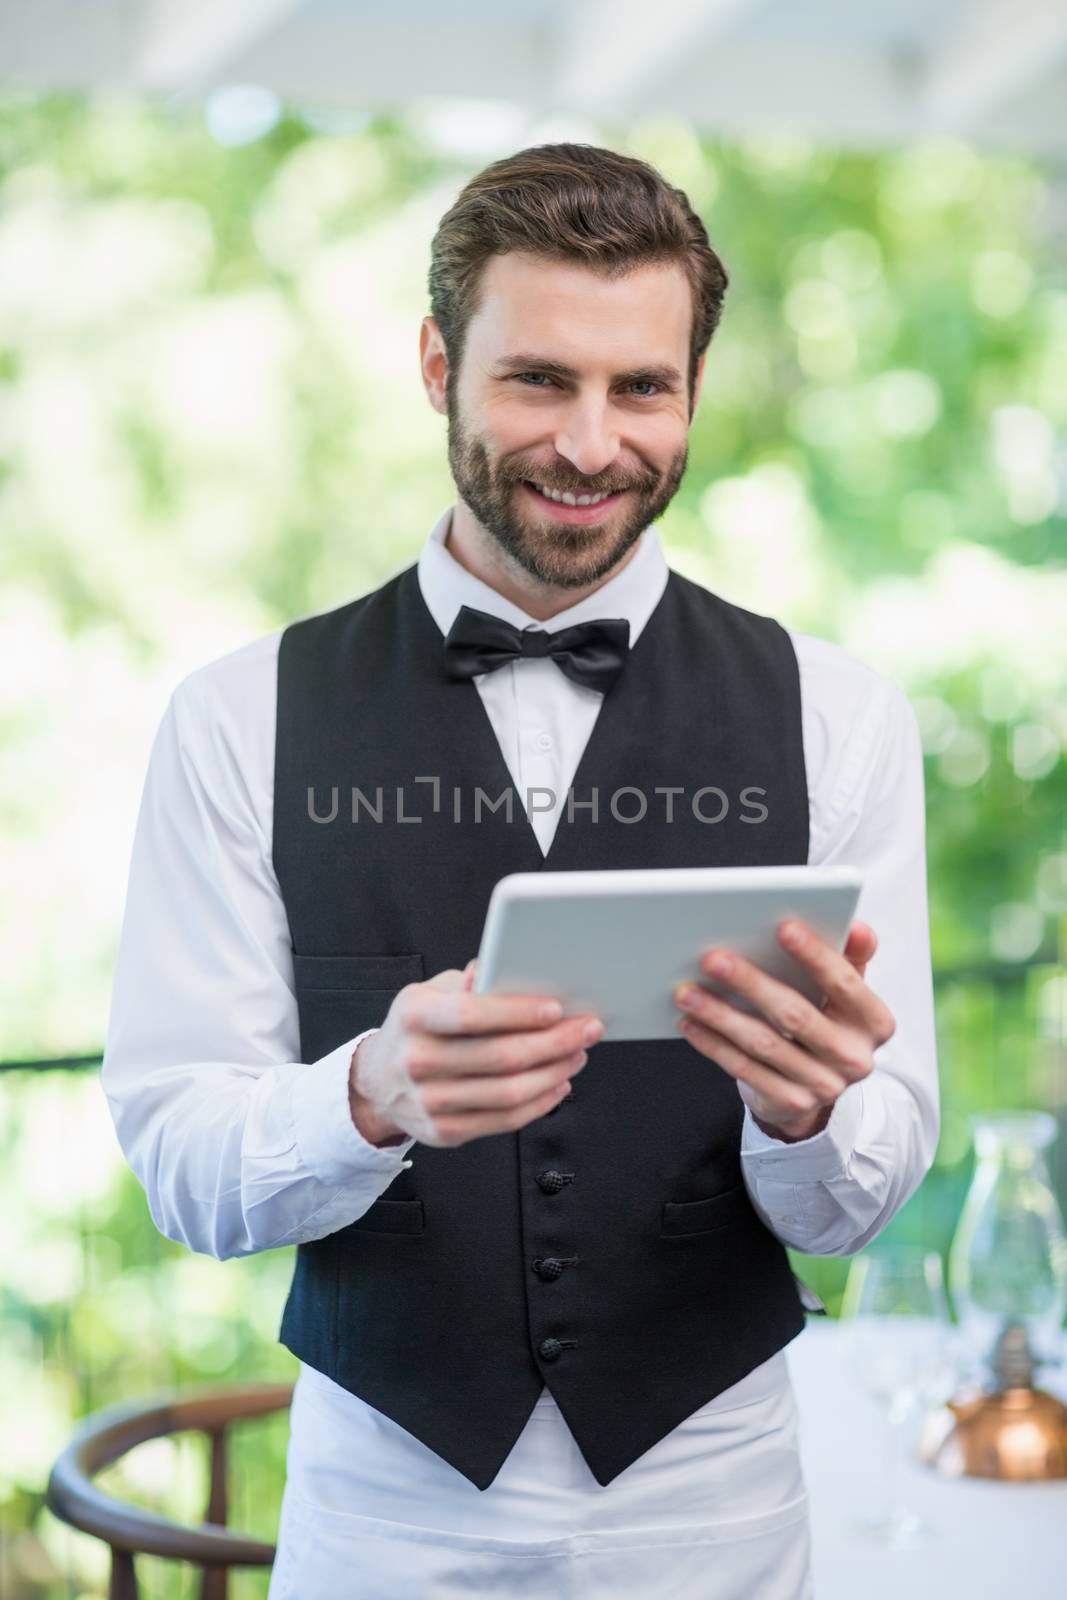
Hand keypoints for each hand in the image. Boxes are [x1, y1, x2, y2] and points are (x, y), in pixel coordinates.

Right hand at [349, 959, 601, 1148]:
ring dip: (554, 1072)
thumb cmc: (416, 1029)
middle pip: (501, 1057)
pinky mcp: (444, 1132)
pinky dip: (541, 1102)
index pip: (472, 1015)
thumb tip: (506, 970)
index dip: (518, 1013)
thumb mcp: (429, 992)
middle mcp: (417, 1061)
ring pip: (510, 1092)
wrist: (378, 1084)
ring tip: (577, 1054)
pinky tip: (558, 1083)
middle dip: (554, 1043)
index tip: (557, 1009)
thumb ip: (467, 982)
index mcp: (414, 1016)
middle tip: (586, 1029)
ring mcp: (430, 1102)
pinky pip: (505, 1120)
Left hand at [671, 919, 895, 1140]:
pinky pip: (745, 1070)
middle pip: (795, 1015)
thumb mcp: (845, 991)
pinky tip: (691, 1023)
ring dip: (720, 1014)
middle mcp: (854, 1057)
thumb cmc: (826, 1021)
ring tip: (687, 992)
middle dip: (750, 983)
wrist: (815, 1088)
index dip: (815, 955)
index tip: (783, 927)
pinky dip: (714, 1044)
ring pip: (763, 1044)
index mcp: (873, 1021)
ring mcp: (824, 1086)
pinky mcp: (792, 1103)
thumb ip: (850, 955)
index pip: (844, 983)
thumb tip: (856, 927)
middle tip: (712, 958)